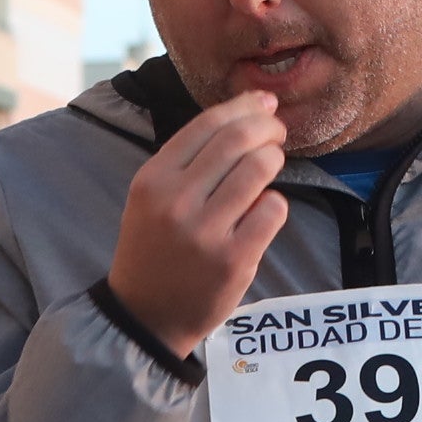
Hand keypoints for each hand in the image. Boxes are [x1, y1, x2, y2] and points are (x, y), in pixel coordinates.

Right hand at [110, 88, 290, 360]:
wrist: (145, 315)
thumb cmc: (154, 248)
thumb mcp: (152, 198)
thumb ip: (192, 158)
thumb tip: (256, 107)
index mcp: (152, 181)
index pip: (208, 124)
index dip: (245, 107)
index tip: (264, 105)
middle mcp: (175, 202)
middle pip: (239, 140)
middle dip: (268, 129)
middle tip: (276, 135)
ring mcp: (205, 232)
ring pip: (260, 168)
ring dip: (274, 161)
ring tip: (269, 170)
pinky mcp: (233, 259)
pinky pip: (272, 209)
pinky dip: (273, 205)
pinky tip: (260, 213)